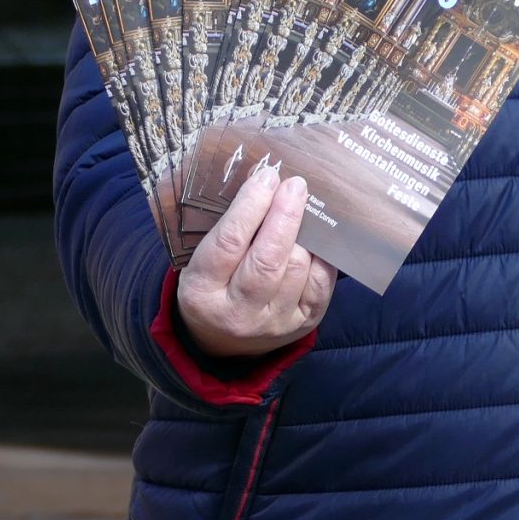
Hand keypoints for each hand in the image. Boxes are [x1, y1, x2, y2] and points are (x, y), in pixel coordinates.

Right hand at [176, 167, 337, 359]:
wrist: (220, 342)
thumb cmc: (210, 287)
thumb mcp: (197, 262)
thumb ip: (225, 229)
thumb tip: (263, 183)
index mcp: (202, 291)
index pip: (230, 242)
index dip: (251, 205)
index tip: (266, 176)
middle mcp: (238, 312)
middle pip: (268, 258)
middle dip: (285, 215)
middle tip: (294, 186)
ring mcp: (274, 323)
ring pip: (297, 269)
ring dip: (304, 233)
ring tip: (302, 209)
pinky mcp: (301, 326)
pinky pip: (320, 284)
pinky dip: (320, 256)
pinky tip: (315, 239)